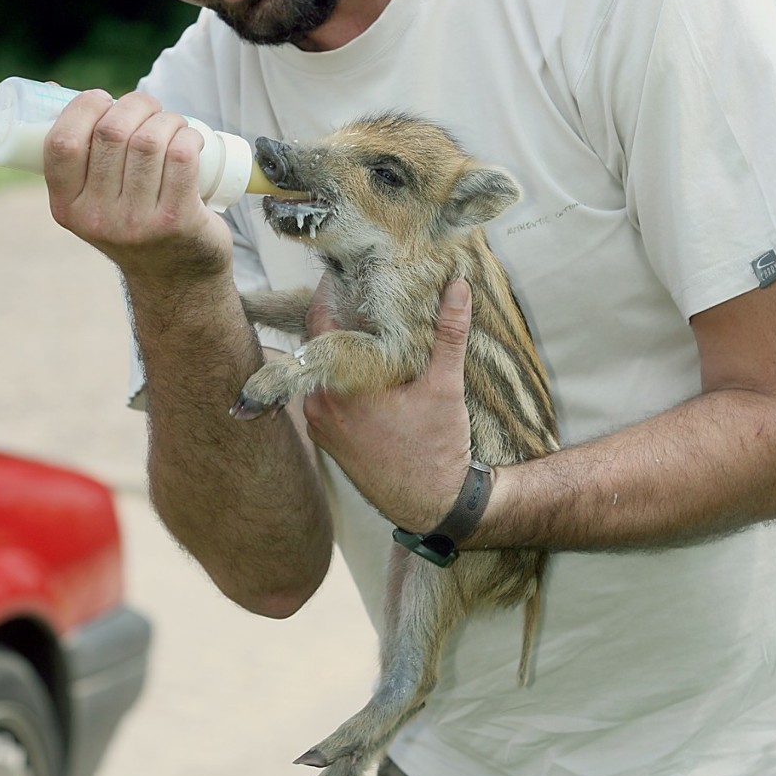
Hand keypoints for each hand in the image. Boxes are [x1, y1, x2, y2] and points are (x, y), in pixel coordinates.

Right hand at [43, 89, 230, 278]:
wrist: (176, 277)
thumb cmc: (132, 220)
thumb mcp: (91, 200)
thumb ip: (75, 156)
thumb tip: (52, 91)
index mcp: (67, 207)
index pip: (62, 143)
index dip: (83, 108)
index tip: (104, 99)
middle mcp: (99, 218)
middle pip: (112, 133)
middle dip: (136, 104)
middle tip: (149, 108)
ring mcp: (138, 222)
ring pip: (150, 141)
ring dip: (167, 118)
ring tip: (173, 124)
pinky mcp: (177, 220)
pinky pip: (181, 157)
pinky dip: (189, 136)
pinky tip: (191, 138)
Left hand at [302, 279, 473, 530]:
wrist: (431, 506)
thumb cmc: (437, 450)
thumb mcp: (446, 386)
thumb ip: (448, 332)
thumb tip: (457, 286)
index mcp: (340, 386)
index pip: (319, 321)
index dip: (330, 291)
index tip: (343, 269)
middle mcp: (319, 404)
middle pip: (319, 343)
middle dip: (340, 318)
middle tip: (363, 291)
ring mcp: (318, 423)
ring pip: (321, 369)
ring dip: (340, 350)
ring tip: (368, 326)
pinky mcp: (326, 438)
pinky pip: (325, 393)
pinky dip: (340, 377)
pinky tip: (367, 368)